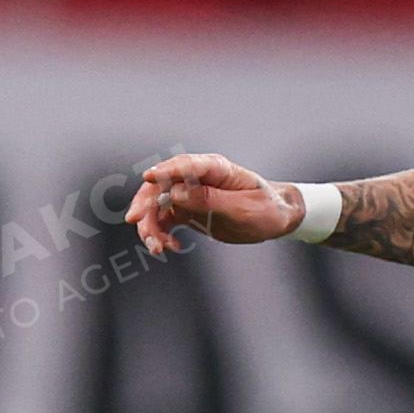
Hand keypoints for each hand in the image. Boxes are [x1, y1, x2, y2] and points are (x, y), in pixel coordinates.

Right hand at [127, 153, 304, 256]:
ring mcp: (189, 194)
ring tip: (157, 247)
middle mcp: (197, 178)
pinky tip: (170, 247)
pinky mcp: (187, 210)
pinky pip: (164, 220)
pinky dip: (161, 234)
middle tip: (136, 223)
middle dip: (145, 203)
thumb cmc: (266, 209)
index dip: (165, 171)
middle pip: (161, 185)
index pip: (185, 165)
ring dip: (150, 225)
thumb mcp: (243, 208)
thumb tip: (176, 193)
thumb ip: (210, 200)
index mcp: (216, 168)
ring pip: (158, 205)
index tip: (148, 178)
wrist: (276, 219)